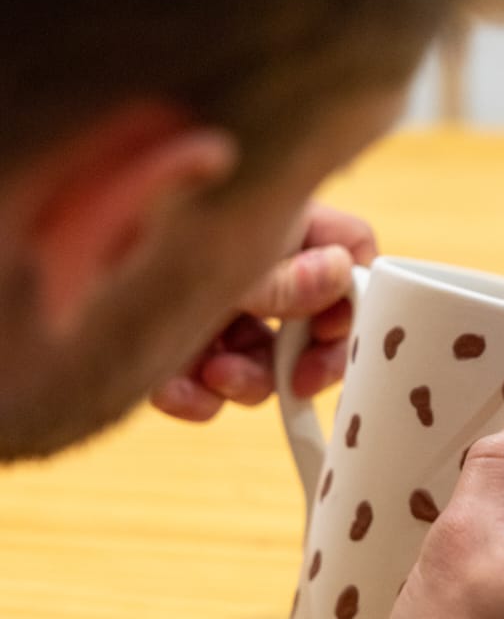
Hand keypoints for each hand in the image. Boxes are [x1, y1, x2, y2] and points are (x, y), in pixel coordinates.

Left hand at [152, 204, 376, 421]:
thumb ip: (283, 279)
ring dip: (245, 380)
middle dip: (300, 357)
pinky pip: (205, 384)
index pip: (349, 247)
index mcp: (278, 221)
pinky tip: (170, 389)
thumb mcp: (223, 257)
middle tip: (298, 382)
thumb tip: (339, 274)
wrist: (35, 267)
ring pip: (260, 360)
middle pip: (310, 318)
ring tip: (214, 374)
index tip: (332, 332)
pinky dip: (193, 397)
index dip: (354, 295)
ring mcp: (216, 302)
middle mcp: (254, 261)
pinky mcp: (174, 340)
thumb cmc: (136, 235)